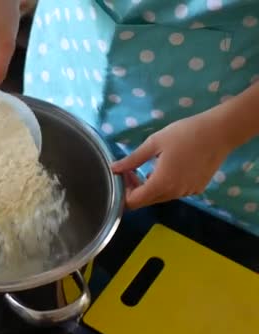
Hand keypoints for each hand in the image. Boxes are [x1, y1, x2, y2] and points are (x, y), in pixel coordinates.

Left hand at [111, 108, 235, 209]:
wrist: (220, 132)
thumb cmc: (184, 134)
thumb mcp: (154, 143)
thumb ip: (132, 160)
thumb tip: (113, 169)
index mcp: (161, 183)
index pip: (134, 202)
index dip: (123, 193)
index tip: (122, 176)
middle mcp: (174, 193)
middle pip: (146, 201)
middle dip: (134, 189)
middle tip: (131, 170)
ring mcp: (187, 192)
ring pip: (160, 197)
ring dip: (150, 187)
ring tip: (149, 166)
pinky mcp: (197, 188)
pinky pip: (175, 192)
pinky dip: (165, 185)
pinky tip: (167, 167)